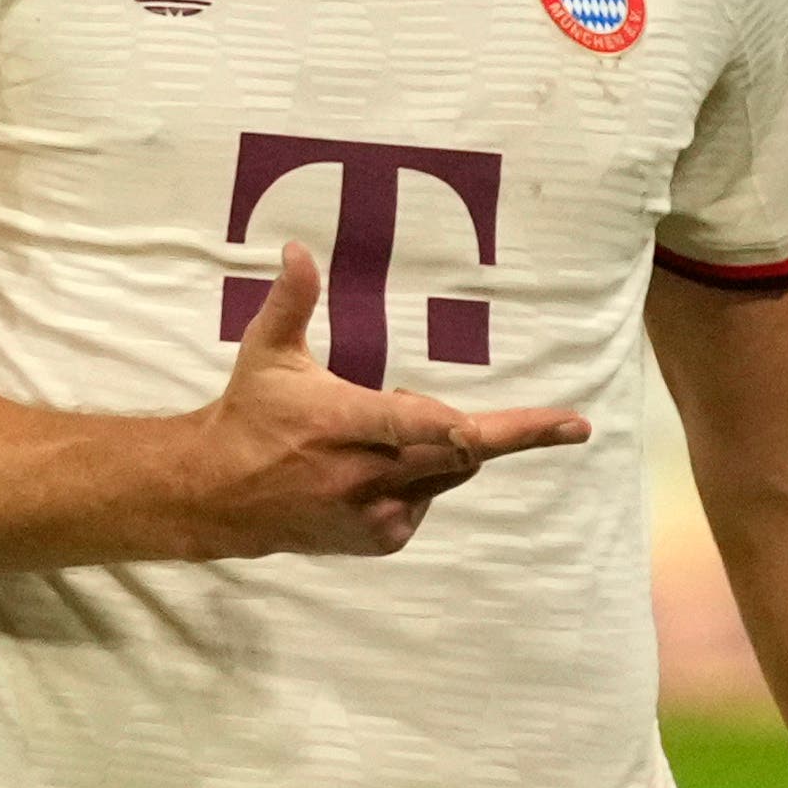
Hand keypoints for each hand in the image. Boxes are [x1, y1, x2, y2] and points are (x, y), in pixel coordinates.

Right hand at [192, 248, 585, 557]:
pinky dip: (421, 480)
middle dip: (514, 433)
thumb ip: (291, 302)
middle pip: (462, 455)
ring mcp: (377, 513)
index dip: (471, 427)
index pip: (419, 425)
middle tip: (569, 423)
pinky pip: (430, 500)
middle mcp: (366, 475)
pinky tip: (376, 472)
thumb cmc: (250, 415)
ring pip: (452, 473)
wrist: (219, 497)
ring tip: (386, 435)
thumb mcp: (267, 353)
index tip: (535, 426)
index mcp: (344, 423)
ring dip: (443, 448)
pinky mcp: (382, 538)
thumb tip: (296, 250)